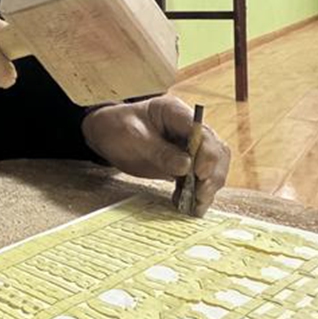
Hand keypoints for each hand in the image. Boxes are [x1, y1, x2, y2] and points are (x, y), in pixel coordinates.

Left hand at [82, 96, 230, 215]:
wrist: (103, 134)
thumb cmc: (115, 128)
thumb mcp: (132, 137)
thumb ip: (159, 151)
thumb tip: (187, 166)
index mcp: (175, 112)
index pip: (202, 131)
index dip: (208, 153)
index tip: (201, 174)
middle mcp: (187, 128)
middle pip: (214, 150)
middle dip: (212, 174)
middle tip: (201, 195)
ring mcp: (187, 146)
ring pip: (211, 166)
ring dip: (207, 187)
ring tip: (196, 206)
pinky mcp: (183, 163)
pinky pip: (196, 178)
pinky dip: (195, 192)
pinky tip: (186, 205)